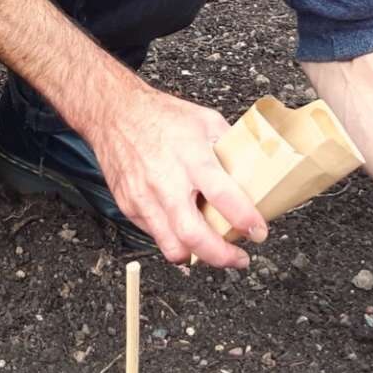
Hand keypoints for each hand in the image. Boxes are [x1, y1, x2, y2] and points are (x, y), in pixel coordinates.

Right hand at [80, 87, 267, 268]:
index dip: (245, 220)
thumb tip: (254, 167)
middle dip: (221, 256)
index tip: (258, 231)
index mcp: (191, 158)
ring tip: (214, 251)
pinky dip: (175, 240)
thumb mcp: (206, 120)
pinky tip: (187, 230)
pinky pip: (156, 236)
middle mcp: (166, 182)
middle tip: (239, 258)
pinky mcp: (130, 207)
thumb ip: (230, 147)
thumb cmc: (159, 116)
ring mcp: (145, 198)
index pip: (223, 196)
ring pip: (171, 246)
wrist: (114, 114)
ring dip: (198, 256)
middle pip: (193, 235)